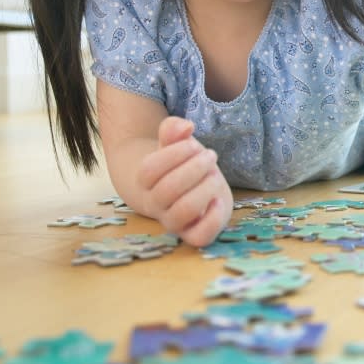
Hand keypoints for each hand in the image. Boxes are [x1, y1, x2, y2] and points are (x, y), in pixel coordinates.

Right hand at [136, 116, 232, 246]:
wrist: (189, 191)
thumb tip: (184, 126)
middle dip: (194, 168)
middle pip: (167, 190)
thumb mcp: (176, 145)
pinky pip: (199, 237)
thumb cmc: (181, 165)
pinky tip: (218, 199)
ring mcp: (174, 222)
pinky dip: (212, 218)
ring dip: (204, 189)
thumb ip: (173, 131)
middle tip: (210, 156)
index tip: (192, 143)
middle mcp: (156, 204)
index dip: (174, 153)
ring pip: (182, 212)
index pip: (149, 170)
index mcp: (146, 182)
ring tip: (214, 176)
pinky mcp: (194, 233)